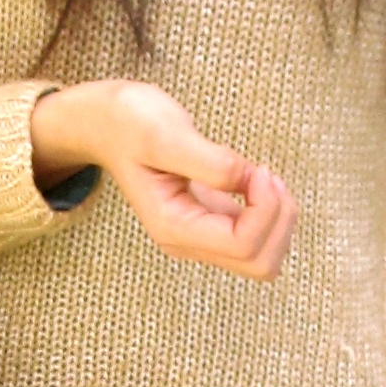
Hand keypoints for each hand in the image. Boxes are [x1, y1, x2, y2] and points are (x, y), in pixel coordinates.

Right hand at [30, 79, 297, 282]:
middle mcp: (188, 242)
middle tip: (265, 174)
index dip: (265, 208)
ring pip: (264, 257)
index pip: (243, 245)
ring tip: (262, 176)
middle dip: (278, 220)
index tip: (256, 168)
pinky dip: (271, 212)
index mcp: (174, 227)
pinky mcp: (212, 223)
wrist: (107, 124)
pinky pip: (257, 238)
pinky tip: (256, 181)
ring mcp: (201, 236)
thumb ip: (208, 161)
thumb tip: (247, 180)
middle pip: (260, 263)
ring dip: (278, 218)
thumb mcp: (164, 132)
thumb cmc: (130, 123)